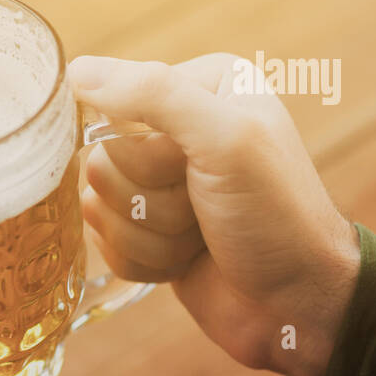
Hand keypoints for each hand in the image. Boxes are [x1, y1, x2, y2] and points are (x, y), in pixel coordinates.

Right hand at [68, 53, 360, 375]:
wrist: (299, 305)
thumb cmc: (276, 217)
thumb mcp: (226, 139)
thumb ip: (153, 94)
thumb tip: (76, 71)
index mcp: (200, 87)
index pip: (115, 108)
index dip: (144, 152)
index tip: (192, 169)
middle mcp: (177, 129)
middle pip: (103, 160)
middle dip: (151, 199)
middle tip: (202, 208)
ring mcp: (160, 183)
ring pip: (99, 204)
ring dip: (151, 234)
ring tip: (200, 236)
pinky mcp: (147, 230)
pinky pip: (104, 241)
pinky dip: (145, 260)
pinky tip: (187, 259)